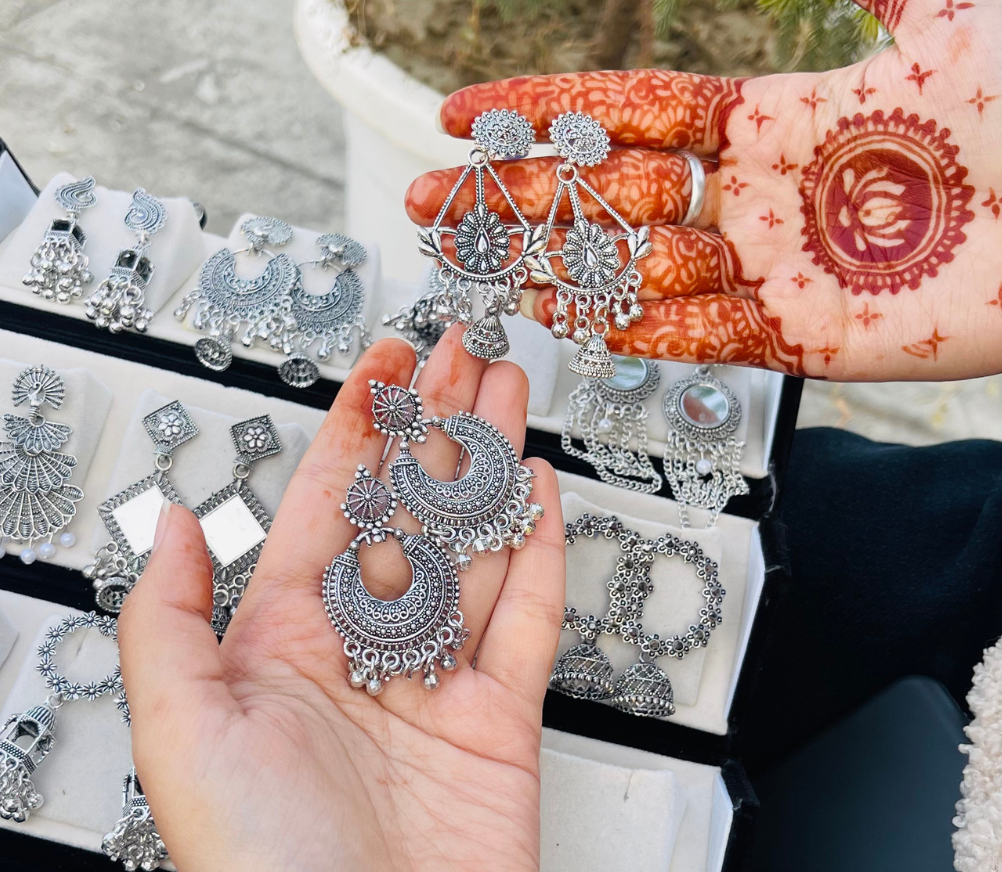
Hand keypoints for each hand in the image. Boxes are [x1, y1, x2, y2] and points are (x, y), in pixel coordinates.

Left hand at [119, 332, 563, 871]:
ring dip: (489, 462)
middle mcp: (365, 648)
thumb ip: (168, 619)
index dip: (357, 425)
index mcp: (286, 641)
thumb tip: (171, 524)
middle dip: (436, 420)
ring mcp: (439, 676)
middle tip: (461, 350)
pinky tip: (538, 491)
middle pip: (410, 504)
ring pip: (472, 540)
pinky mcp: (502, 714)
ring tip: (507, 391)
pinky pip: (527, 612)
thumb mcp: (182, 736)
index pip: (329, 503)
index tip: (380, 364)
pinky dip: (539, 547)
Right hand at [406, 0, 1001, 380]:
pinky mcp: (804, 338)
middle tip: (429, 202)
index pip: (629, 112)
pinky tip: (570, 320)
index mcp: (775, 117)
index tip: (461, 113)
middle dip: (513, 198)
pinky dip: (635, 330)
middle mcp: (758, 196)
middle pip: (610, 197)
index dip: (541, 110)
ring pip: (635, 271)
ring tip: (470, 268)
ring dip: (550, 268)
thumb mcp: (944, 11)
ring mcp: (775, 270)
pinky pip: (699, 338)